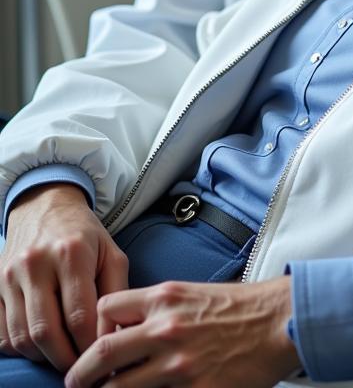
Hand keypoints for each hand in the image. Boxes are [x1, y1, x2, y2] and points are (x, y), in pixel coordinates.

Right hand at [0, 183, 127, 370]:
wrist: (45, 207)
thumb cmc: (85, 236)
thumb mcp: (111, 253)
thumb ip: (117, 292)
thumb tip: (116, 335)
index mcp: (71, 253)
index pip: (79, 315)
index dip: (91, 344)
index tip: (104, 357)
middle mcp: (35, 264)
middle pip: (45, 332)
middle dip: (66, 358)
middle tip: (83, 368)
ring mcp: (8, 277)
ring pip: (21, 337)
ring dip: (44, 357)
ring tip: (65, 358)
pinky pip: (2, 334)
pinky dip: (22, 348)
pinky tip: (42, 347)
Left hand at [65, 276, 298, 387]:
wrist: (283, 321)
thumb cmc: (245, 306)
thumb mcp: (197, 292)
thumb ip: (162, 308)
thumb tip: (132, 330)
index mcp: (166, 297)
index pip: (106, 308)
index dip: (94, 328)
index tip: (94, 344)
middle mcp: (166, 329)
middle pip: (101, 353)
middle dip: (81, 374)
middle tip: (77, 383)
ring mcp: (178, 364)